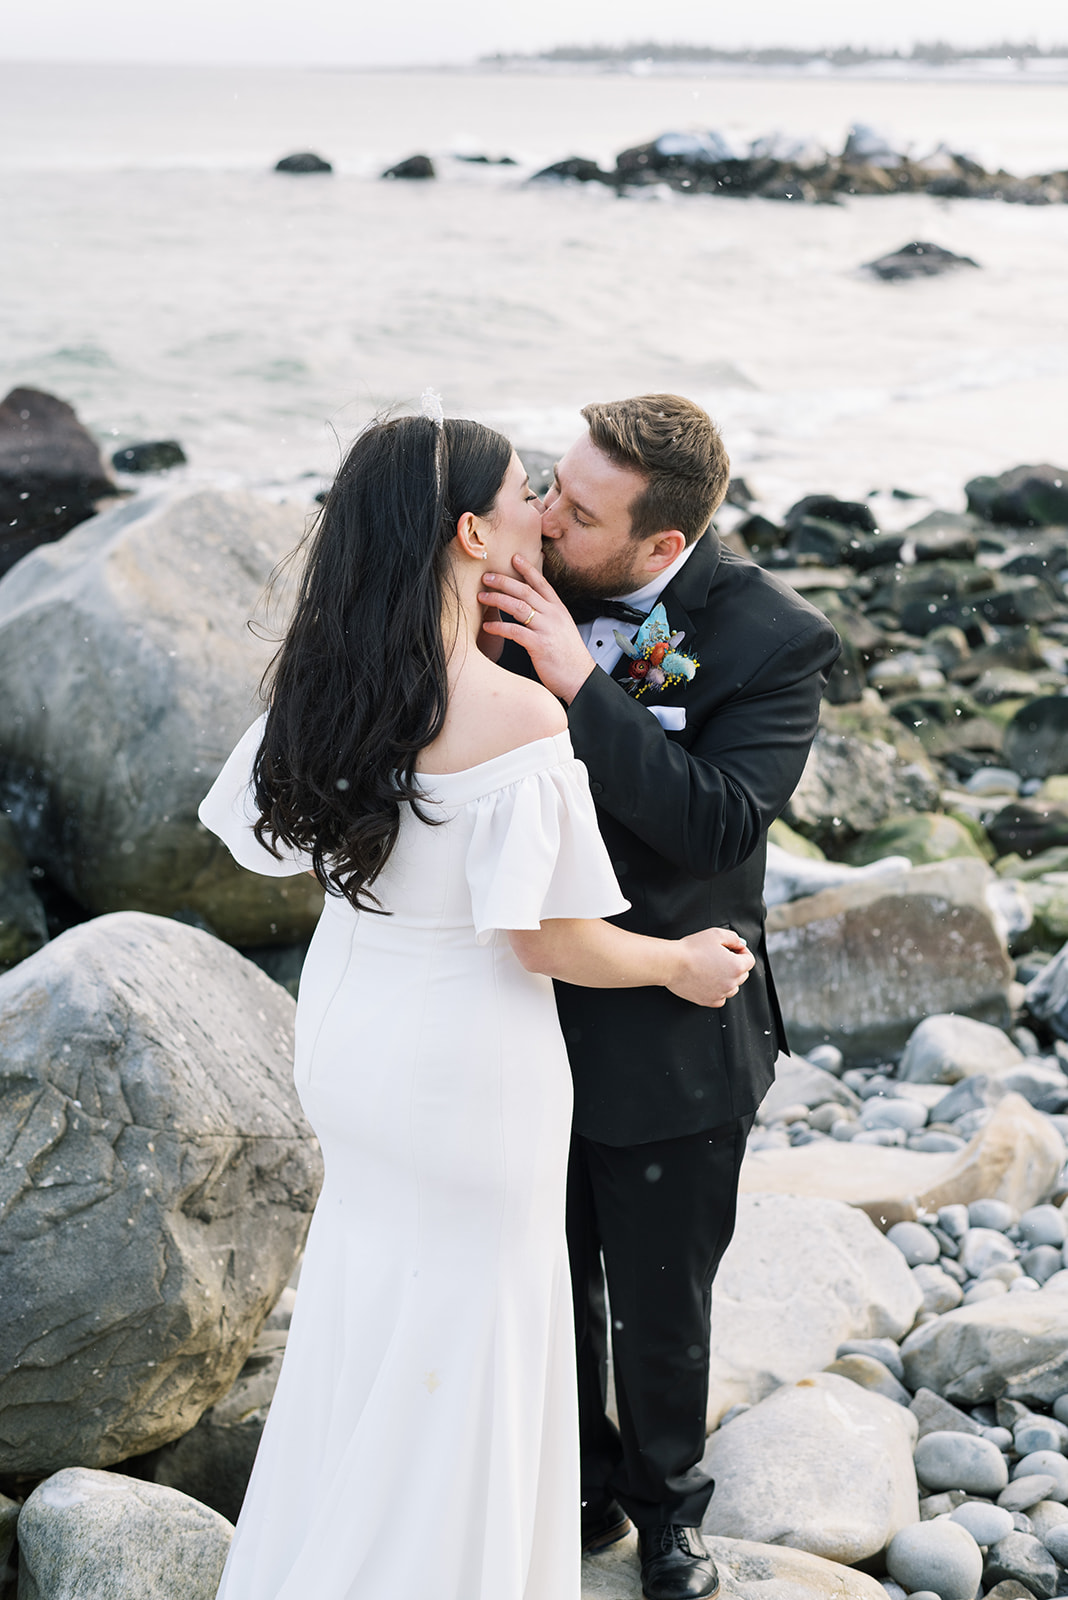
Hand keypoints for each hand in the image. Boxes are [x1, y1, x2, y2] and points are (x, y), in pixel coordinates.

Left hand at [478, 555, 595, 702]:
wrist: (580, 678)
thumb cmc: (569, 657)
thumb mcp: (562, 629)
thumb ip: (548, 616)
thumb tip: (532, 609)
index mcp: (558, 610)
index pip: (542, 583)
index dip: (527, 569)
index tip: (514, 558)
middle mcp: (553, 616)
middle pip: (525, 591)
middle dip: (504, 581)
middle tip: (487, 576)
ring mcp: (546, 629)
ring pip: (518, 607)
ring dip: (497, 600)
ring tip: (482, 597)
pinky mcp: (539, 645)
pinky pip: (514, 631)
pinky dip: (499, 627)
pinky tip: (487, 626)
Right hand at [669, 928, 754, 1008]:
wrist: (672, 964)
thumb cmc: (691, 949)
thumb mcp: (716, 934)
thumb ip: (733, 938)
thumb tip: (740, 944)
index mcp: (736, 966)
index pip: (750, 960)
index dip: (742, 951)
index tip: (732, 948)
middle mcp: (731, 983)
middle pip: (743, 974)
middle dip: (735, 964)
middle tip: (720, 957)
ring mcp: (720, 994)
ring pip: (732, 987)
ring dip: (728, 979)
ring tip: (713, 969)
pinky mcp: (709, 1001)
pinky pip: (721, 998)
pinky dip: (718, 991)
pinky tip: (709, 981)